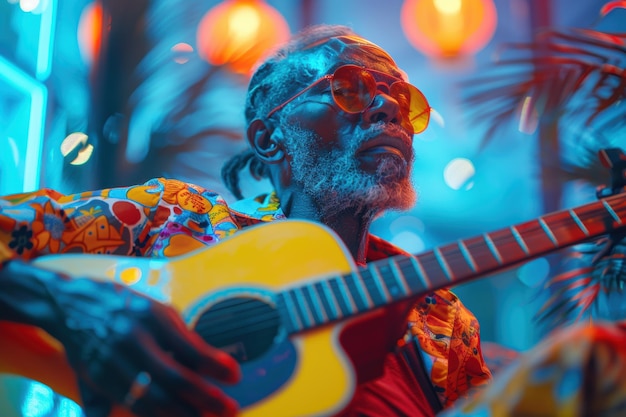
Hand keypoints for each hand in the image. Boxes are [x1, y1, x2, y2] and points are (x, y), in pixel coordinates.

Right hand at [35, 267, 239, 416]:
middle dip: (205, 398)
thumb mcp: (158, 309)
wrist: (70, 304)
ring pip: (150, 398)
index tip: (235, 376)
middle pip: (173, 377)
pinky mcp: (97, 379)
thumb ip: (182, 336)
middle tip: (230, 409)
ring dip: (182, 414)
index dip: (215, 365)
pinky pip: (127, 404)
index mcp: (151, 316)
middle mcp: (131, 338)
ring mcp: (112, 361)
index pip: (190, 346)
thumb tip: (211, 362)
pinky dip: (152, 416)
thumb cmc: (126, 305)